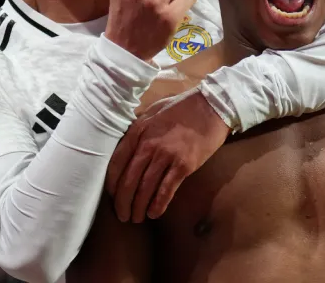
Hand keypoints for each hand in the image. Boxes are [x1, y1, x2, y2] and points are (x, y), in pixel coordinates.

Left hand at [106, 89, 230, 222]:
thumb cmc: (182, 106)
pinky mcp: (184, 165)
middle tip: (122, 215)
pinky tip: (154, 214)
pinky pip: (166, 190)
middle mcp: (149, 145)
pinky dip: (158, 205)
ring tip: (136, 218)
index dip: (112, 185)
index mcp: (138, 131)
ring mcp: (166, 156)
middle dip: (123, 202)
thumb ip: (138, 128)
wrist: (212, 106)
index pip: (116, 164)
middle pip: (128, 181)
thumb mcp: (153, 110)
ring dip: (138, 207)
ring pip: (145, 188)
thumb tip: (126, 143)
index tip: (112, 196)